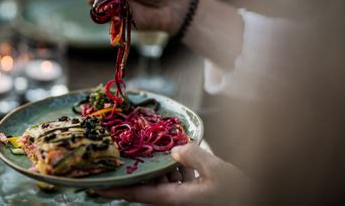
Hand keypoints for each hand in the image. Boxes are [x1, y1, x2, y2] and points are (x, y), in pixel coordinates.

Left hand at [96, 143, 252, 205]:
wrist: (251, 199)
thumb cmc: (237, 192)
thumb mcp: (218, 173)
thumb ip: (195, 157)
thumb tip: (175, 148)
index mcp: (173, 198)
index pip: (135, 194)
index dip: (113, 189)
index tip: (93, 184)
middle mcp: (172, 197)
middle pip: (142, 184)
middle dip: (127, 172)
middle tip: (112, 156)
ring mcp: (180, 194)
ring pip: (156, 179)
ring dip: (148, 165)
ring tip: (137, 146)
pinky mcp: (189, 188)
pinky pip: (171, 175)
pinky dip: (167, 164)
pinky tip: (170, 148)